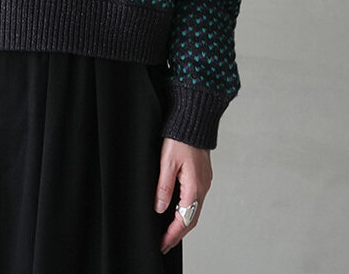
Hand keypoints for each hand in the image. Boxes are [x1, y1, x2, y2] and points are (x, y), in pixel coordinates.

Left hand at [155, 137, 212, 254]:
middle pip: (191, 218)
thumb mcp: (167, 162)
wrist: (195, 120)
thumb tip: (161, 208)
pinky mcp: (202, 175)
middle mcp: (203, 187)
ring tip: (169, 231)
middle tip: (165, 244)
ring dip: (182, 222)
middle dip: (178, 233)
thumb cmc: (181, 138)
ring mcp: (204, 181)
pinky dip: (186, 210)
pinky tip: (177, 210)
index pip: (184, 219)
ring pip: (194, 209)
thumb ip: (164, 186)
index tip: (163, 244)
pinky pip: (195, 199)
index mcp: (194, 187)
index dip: (172, 234)